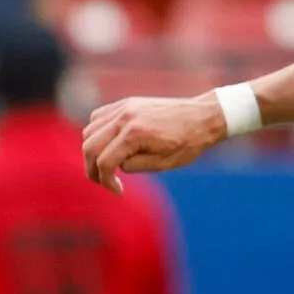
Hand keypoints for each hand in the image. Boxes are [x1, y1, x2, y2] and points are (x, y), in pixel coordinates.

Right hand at [81, 93, 225, 191]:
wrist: (203, 116)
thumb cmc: (188, 142)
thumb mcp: (161, 164)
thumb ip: (132, 166)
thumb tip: (115, 165)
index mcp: (134, 134)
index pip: (104, 162)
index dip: (106, 182)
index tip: (118, 191)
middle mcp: (124, 117)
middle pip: (89, 146)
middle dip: (92, 169)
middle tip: (104, 181)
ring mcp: (123, 107)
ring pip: (89, 132)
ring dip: (93, 151)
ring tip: (107, 164)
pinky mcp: (126, 103)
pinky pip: (98, 118)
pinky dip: (97, 133)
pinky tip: (110, 144)